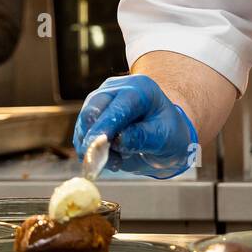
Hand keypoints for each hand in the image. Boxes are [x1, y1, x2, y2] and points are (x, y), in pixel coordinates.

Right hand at [73, 74, 198, 178]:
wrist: (164, 137)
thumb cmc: (168, 135)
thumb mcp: (164, 138)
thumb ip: (142, 137)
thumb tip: (117, 139)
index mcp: (141, 89)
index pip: (118, 107)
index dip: (105, 126)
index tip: (95, 145)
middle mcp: (118, 88)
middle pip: (94, 109)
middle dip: (93, 138)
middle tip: (96, 162)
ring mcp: (103, 99)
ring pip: (85, 122)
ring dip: (93, 147)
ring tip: (117, 163)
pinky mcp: (93, 113)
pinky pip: (83, 132)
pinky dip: (90, 149)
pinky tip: (111, 159)